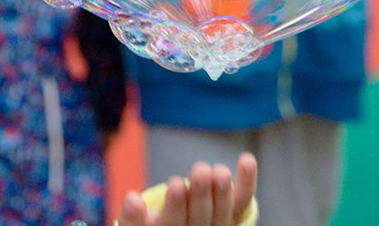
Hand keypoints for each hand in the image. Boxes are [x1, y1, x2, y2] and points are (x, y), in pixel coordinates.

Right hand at [116, 152, 257, 225]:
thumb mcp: (134, 225)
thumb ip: (131, 217)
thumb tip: (132, 199)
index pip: (171, 225)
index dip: (174, 206)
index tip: (176, 184)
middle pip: (199, 221)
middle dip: (201, 195)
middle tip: (201, 171)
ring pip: (222, 215)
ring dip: (223, 192)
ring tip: (220, 171)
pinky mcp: (232, 216)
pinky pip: (241, 203)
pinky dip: (246, 183)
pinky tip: (247, 160)